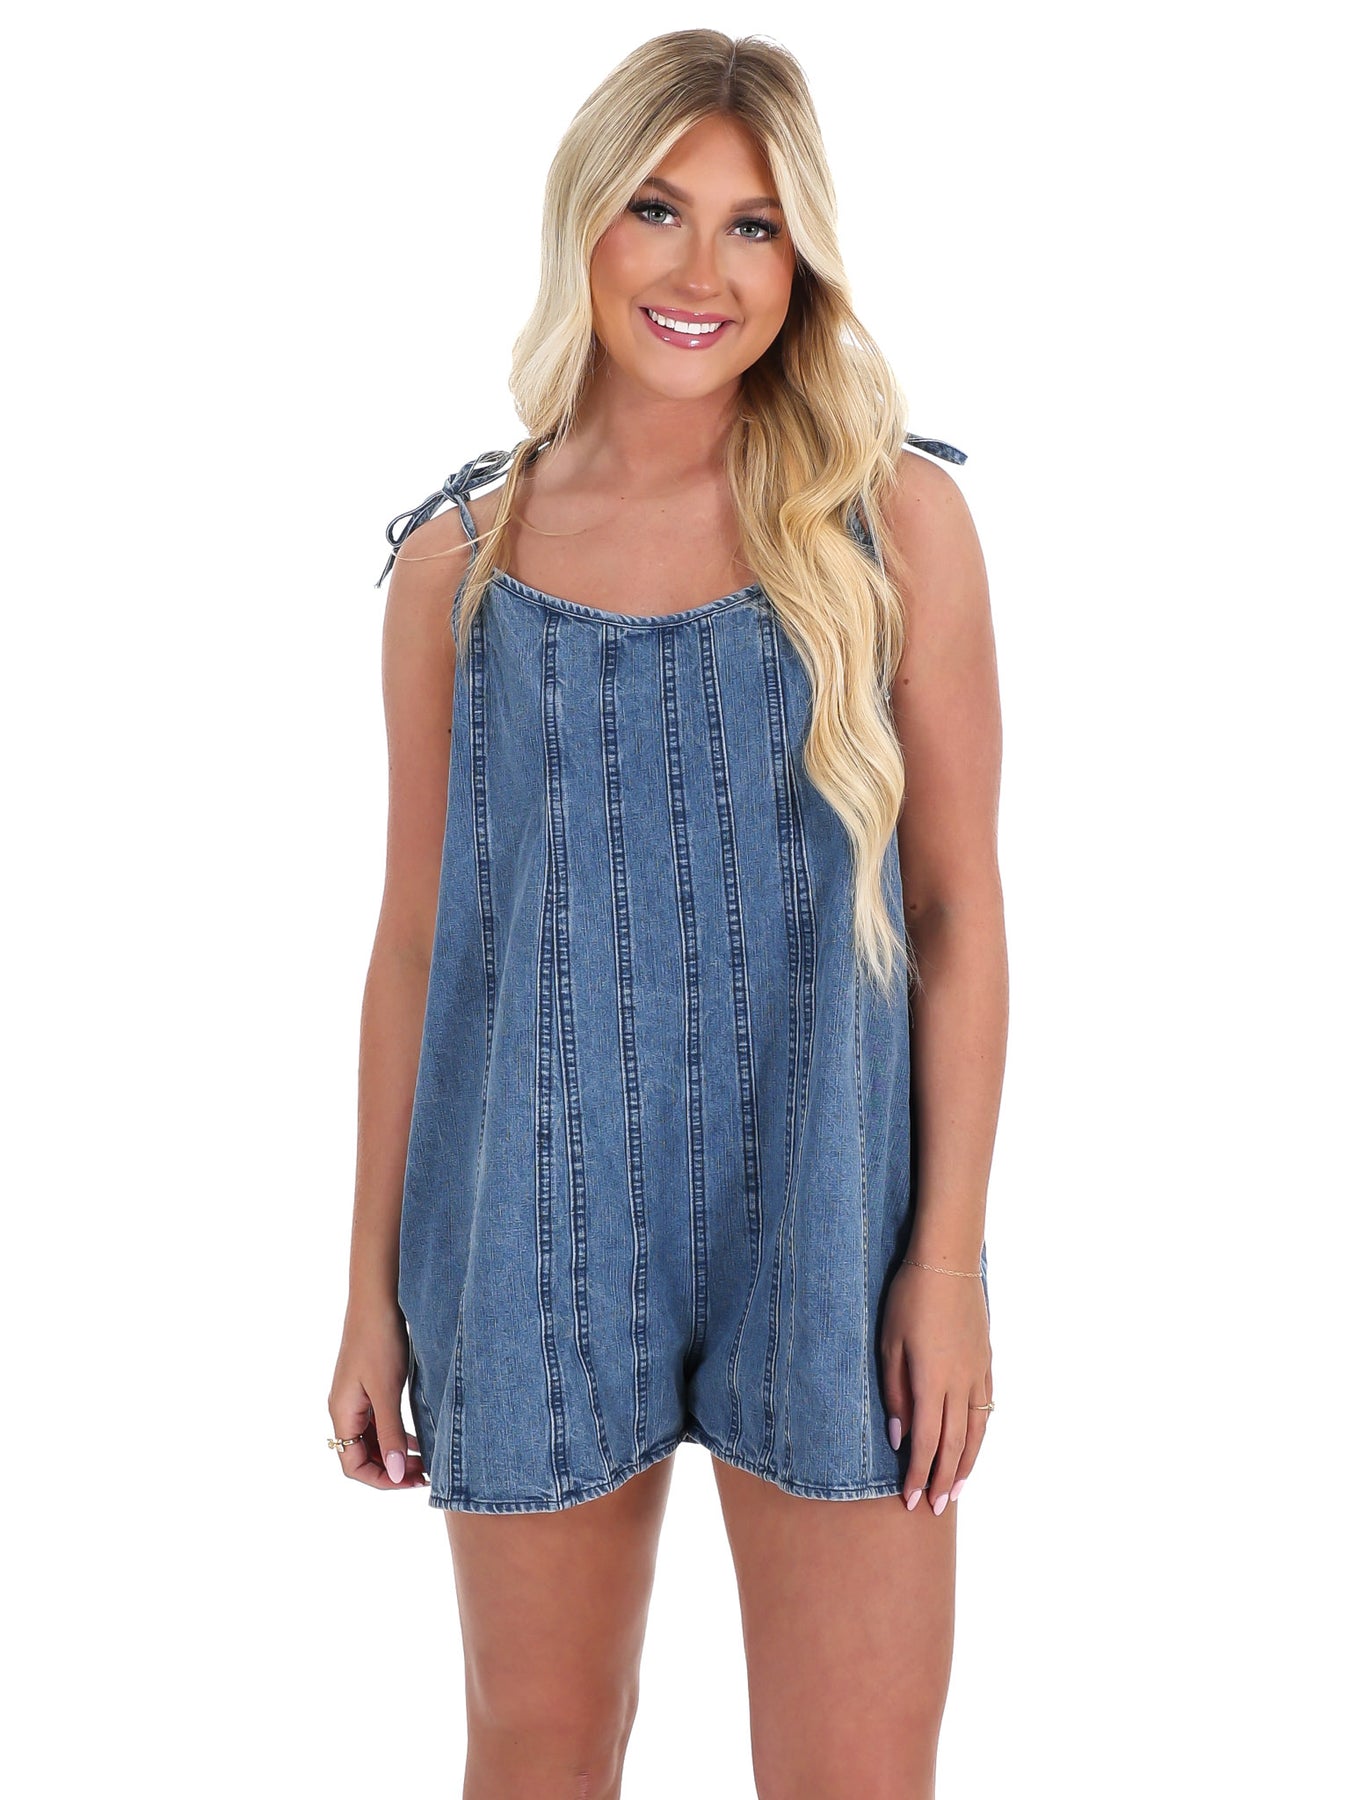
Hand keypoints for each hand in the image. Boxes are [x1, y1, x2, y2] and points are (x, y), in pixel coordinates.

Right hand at [328, 1299, 429, 1490]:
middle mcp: (345, 1410)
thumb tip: (393, 1473)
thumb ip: (390, 1432)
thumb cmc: (379, 1341)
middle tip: (425, 1474)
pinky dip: (396, 1436)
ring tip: (425, 1462)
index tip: (411, 1480)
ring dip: (395, 1454)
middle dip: (391, 1470)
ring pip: (372, 1441)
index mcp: (342, 1413)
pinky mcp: (368, 1388)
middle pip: (362, 1456)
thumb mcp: (387, 1390)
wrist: (377, 1299)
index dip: (381, 1480)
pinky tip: (418, 1438)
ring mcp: (356, 1399)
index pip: (352, 1465)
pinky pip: (379, 1423)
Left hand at [879, 1260, 992, 1514]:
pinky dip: (979, 1436)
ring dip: (966, 1465)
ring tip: (957, 1491)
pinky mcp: (986, 1362)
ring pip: (975, 1432)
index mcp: (932, 1381)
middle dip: (943, 1480)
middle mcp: (960, 1384)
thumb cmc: (908, 1300)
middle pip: (954, 1444)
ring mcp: (978, 1373)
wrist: (948, 1264)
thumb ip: (895, 1393)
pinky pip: (986, 1409)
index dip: (919, 1474)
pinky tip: (972, 1447)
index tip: (910, 1500)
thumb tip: (901, 1436)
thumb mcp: (889, 1344)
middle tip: (935, 1510)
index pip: (927, 1441)